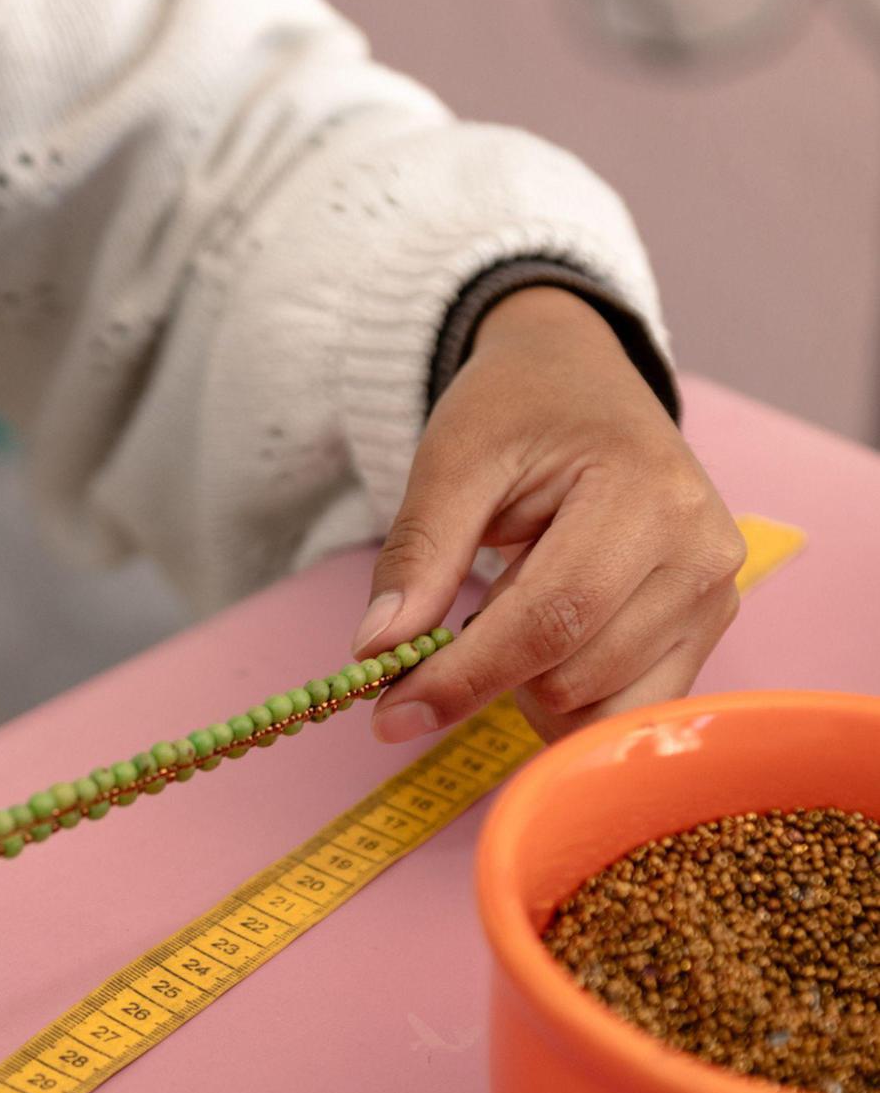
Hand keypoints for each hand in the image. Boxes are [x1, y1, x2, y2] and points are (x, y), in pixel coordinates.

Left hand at [353, 286, 746, 743]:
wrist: (580, 379)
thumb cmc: (520, 407)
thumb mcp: (453, 458)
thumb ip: (418, 554)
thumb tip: (377, 650)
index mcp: (648, 495)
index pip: (550, 618)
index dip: (465, 675)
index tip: (391, 713)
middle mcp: (702, 555)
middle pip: (573, 674)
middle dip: (490, 674)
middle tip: (454, 619)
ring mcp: (714, 600)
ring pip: (599, 709)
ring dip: (530, 685)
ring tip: (516, 603)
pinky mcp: (706, 632)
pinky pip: (626, 712)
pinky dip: (567, 698)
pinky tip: (546, 640)